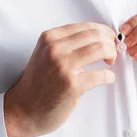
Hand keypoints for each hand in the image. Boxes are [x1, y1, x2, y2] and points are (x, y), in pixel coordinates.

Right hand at [4, 22, 117, 136]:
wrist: (22, 109)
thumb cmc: (37, 84)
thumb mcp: (45, 54)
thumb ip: (65, 44)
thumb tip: (97, 38)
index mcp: (50, 38)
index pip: (85, 26)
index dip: (103, 32)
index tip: (108, 39)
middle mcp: (55, 48)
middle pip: (95, 35)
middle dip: (110, 42)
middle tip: (113, 51)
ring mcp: (63, 66)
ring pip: (100, 49)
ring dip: (111, 55)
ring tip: (110, 63)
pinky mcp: (72, 85)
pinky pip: (102, 75)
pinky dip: (109, 76)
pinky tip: (107, 78)